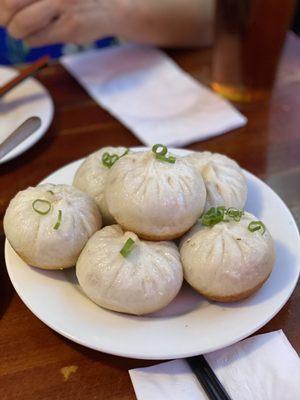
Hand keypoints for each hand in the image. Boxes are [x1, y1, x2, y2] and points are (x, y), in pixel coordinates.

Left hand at [0, 0, 120, 45]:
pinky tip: (39, 36)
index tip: (4, 13)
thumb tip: (2, 8)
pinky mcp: (70, 28)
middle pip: (9, 3)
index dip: (2, 6)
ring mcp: (63, 5)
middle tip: (8, 22)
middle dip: (4, 17)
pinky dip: (31, 40)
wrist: (111, 7)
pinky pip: (36, 38)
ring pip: (21, 24)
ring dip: (16, 31)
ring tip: (20, 31)